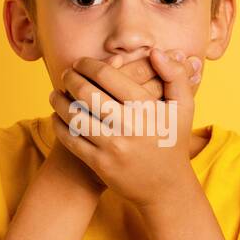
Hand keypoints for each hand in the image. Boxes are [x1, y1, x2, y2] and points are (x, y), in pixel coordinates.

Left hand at [48, 48, 200, 210]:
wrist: (166, 187)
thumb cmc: (173, 141)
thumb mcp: (184, 107)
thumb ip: (175, 75)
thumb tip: (156, 52)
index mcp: (146, 107)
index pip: (106, 75)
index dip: (87, 64)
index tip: (80, 62)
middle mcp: (128, 126)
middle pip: (86, 93)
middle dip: (70, 79)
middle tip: (66, 74)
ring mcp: (112, 146)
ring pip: (74, 116)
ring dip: (59, 101)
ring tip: (55, 94)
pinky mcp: (100, 164)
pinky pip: (71, 139)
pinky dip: (59, 125)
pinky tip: (57, 117)